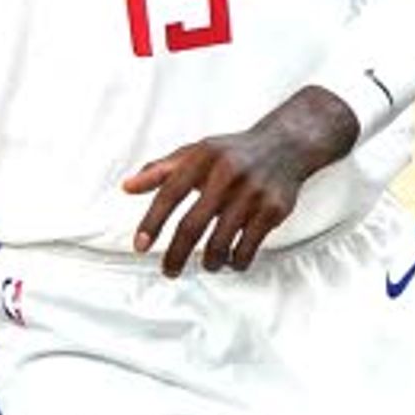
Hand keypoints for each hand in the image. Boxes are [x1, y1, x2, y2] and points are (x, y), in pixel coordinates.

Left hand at [124, 110, 332, 275]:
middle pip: (193, 225)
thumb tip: (127, 187)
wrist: (287, 144)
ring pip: (221, 242)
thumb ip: (160, 170)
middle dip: (176, 255)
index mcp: (204, 157)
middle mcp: (228, 173)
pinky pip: (249, 247)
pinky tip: (232, 260)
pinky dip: (236, 261)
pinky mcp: (274, 208)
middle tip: (169, 271)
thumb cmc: (233, 152)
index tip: (140, 246)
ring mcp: (253, 192)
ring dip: (209, 262)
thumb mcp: (196, 152)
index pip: (170, 193)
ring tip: (207, 264)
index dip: (152, 222)